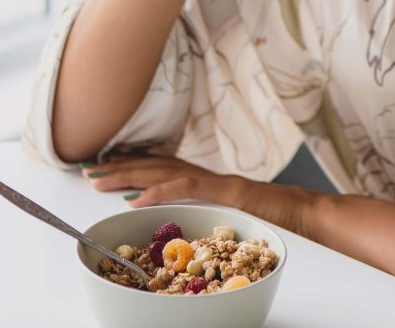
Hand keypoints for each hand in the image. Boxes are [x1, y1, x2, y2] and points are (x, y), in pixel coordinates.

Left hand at [81, 155, 317, 236]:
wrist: (305, 215)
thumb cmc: (273, 221)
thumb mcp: (230, 221)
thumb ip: (206, 217)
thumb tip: (179, 227)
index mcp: (207, 183)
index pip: (163, 169)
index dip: (133, 167)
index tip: (105, 170)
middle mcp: (208, 177)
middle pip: (156, 166)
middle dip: (121, 168)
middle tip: (89, 172)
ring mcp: (217, 182)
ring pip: (165, 172)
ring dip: (130, 176)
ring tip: (101, 180)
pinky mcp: (228, 191)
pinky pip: (189, 190)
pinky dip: (160, 192)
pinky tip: (137, 199)